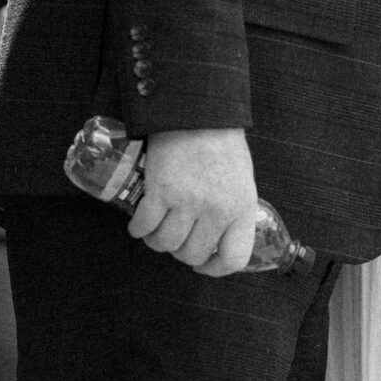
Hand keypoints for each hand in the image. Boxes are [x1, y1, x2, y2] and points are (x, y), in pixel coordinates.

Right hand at [130, 127, 258, 275]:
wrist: (197, 111)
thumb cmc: (220, 143)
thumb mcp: (241, 180)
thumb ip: (233, 210)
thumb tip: (219, 238)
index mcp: (242, 208)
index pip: (234, 259)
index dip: (216, 269)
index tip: (204, 265)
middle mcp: (217, 210)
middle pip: (192, 255)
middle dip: (180, 252)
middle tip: (175, 240)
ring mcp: (187, 202)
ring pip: (165, 245)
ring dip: (156, 242)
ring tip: (155, 232)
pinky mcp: (159, 192)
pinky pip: (144, 226)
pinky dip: (138, 230)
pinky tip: (139, 225)